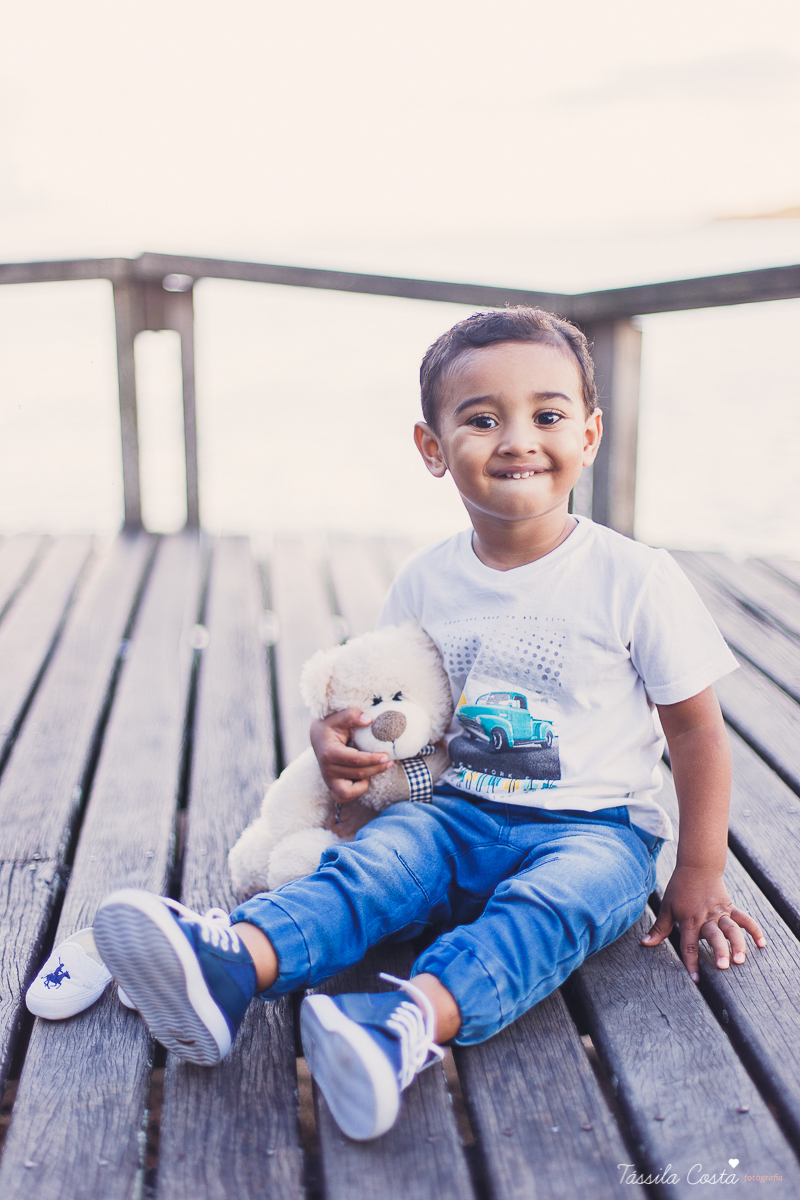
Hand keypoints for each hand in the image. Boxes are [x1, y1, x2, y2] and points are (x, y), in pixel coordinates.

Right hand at [310, 708, 390, 802]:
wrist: (318, 737)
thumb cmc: (330, 726)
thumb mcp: (339, 717)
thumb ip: (352, 715)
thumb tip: (369, 720)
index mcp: (329, 753)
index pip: (355, 760)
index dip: (373, 759)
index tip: (387, 756)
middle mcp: (327, 770)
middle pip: (358, 774)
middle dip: (376, 768)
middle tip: (390, 761)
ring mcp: (328, 780)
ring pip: (352, 789)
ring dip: (368, 779)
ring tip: (378, 767)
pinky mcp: (331, 787)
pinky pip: (345, 797)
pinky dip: (356, 791)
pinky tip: (364, 778)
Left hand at [641, 865, 765, 981]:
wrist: (697, 867)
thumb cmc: (680, 888)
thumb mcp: (667, 907)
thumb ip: (659, 928)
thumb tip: (645, 943)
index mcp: (689, 919)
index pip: (689, 944)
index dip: (691, 962)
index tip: (695, 980)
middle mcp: (706, 918)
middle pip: (714, 936)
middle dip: (719, 951)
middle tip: (723, 967)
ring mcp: (721, 912)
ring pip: (732, 928)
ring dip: (738, 943)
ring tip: (741, 959)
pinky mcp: (731, 907)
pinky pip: (745, 919)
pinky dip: (754, 930)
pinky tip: (762, 943)